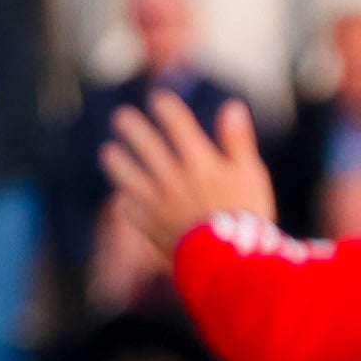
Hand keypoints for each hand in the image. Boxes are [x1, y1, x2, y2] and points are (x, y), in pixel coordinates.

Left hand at [99, 89, 278, 262]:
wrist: (229, 260)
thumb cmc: (247, 214)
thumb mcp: (251, 174)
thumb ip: (238, 141)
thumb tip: (232, 106)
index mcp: (199, 160)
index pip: (176, 123)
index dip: (165, 107)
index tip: (158, 100)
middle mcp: (172, 175)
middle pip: (144, 143)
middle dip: (130, 126)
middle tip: (121, 118)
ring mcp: (157, 201)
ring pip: (127, 173)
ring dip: (116, 160)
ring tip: (109, 151)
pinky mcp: (150, 225)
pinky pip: (129, 209)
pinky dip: (126, 202)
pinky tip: (125, 198)